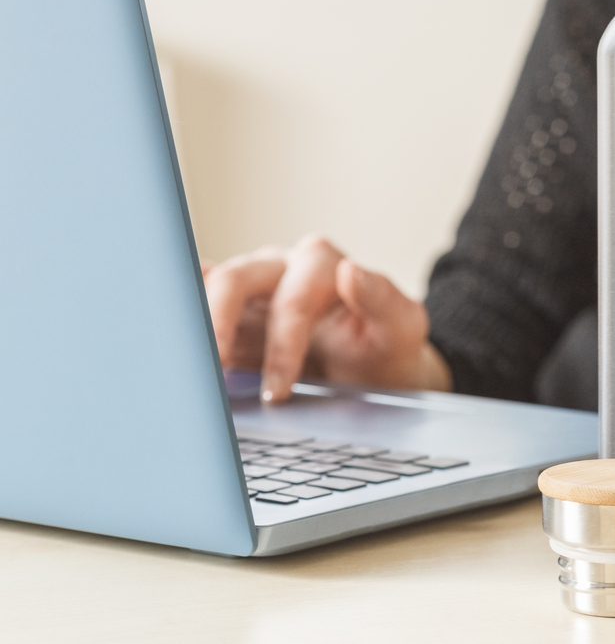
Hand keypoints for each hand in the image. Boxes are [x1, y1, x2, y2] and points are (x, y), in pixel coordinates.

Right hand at [203, 235, 450, 403]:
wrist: (376, 373)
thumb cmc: (386, 349)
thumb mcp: (403, 330)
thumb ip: (386, 301)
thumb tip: (352, 270)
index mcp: (322, 265)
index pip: (293, 299)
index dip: (282, 346)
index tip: (277, 391)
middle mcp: (280, 268)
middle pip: (236, 279)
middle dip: (221, 325)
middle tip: (216, 370)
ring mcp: (250, 288)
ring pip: (208, 289)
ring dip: (195, 325)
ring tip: (190, 366)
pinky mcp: (228, 312)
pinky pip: (195, 302)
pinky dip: (181, 319)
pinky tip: (168, 341)